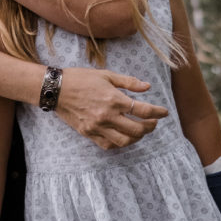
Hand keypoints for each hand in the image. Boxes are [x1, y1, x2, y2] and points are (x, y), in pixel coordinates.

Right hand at [54, 67, 168, 148]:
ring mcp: (97, 127)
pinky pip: (108, 145)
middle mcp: (107, 115)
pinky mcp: (88, 133)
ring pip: (125, 141)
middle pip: (138, 129)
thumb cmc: (80, 78)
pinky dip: (120, 143)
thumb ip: (128, 82)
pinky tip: (123, 136)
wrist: (55, 89)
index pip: (143, 110)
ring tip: (140, 130)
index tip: (164, 112)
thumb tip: (147, 87)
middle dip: (150, 126)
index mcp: (114, 99)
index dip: (158, 112)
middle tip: (153, 122)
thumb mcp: (106, 75)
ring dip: (137, 137)